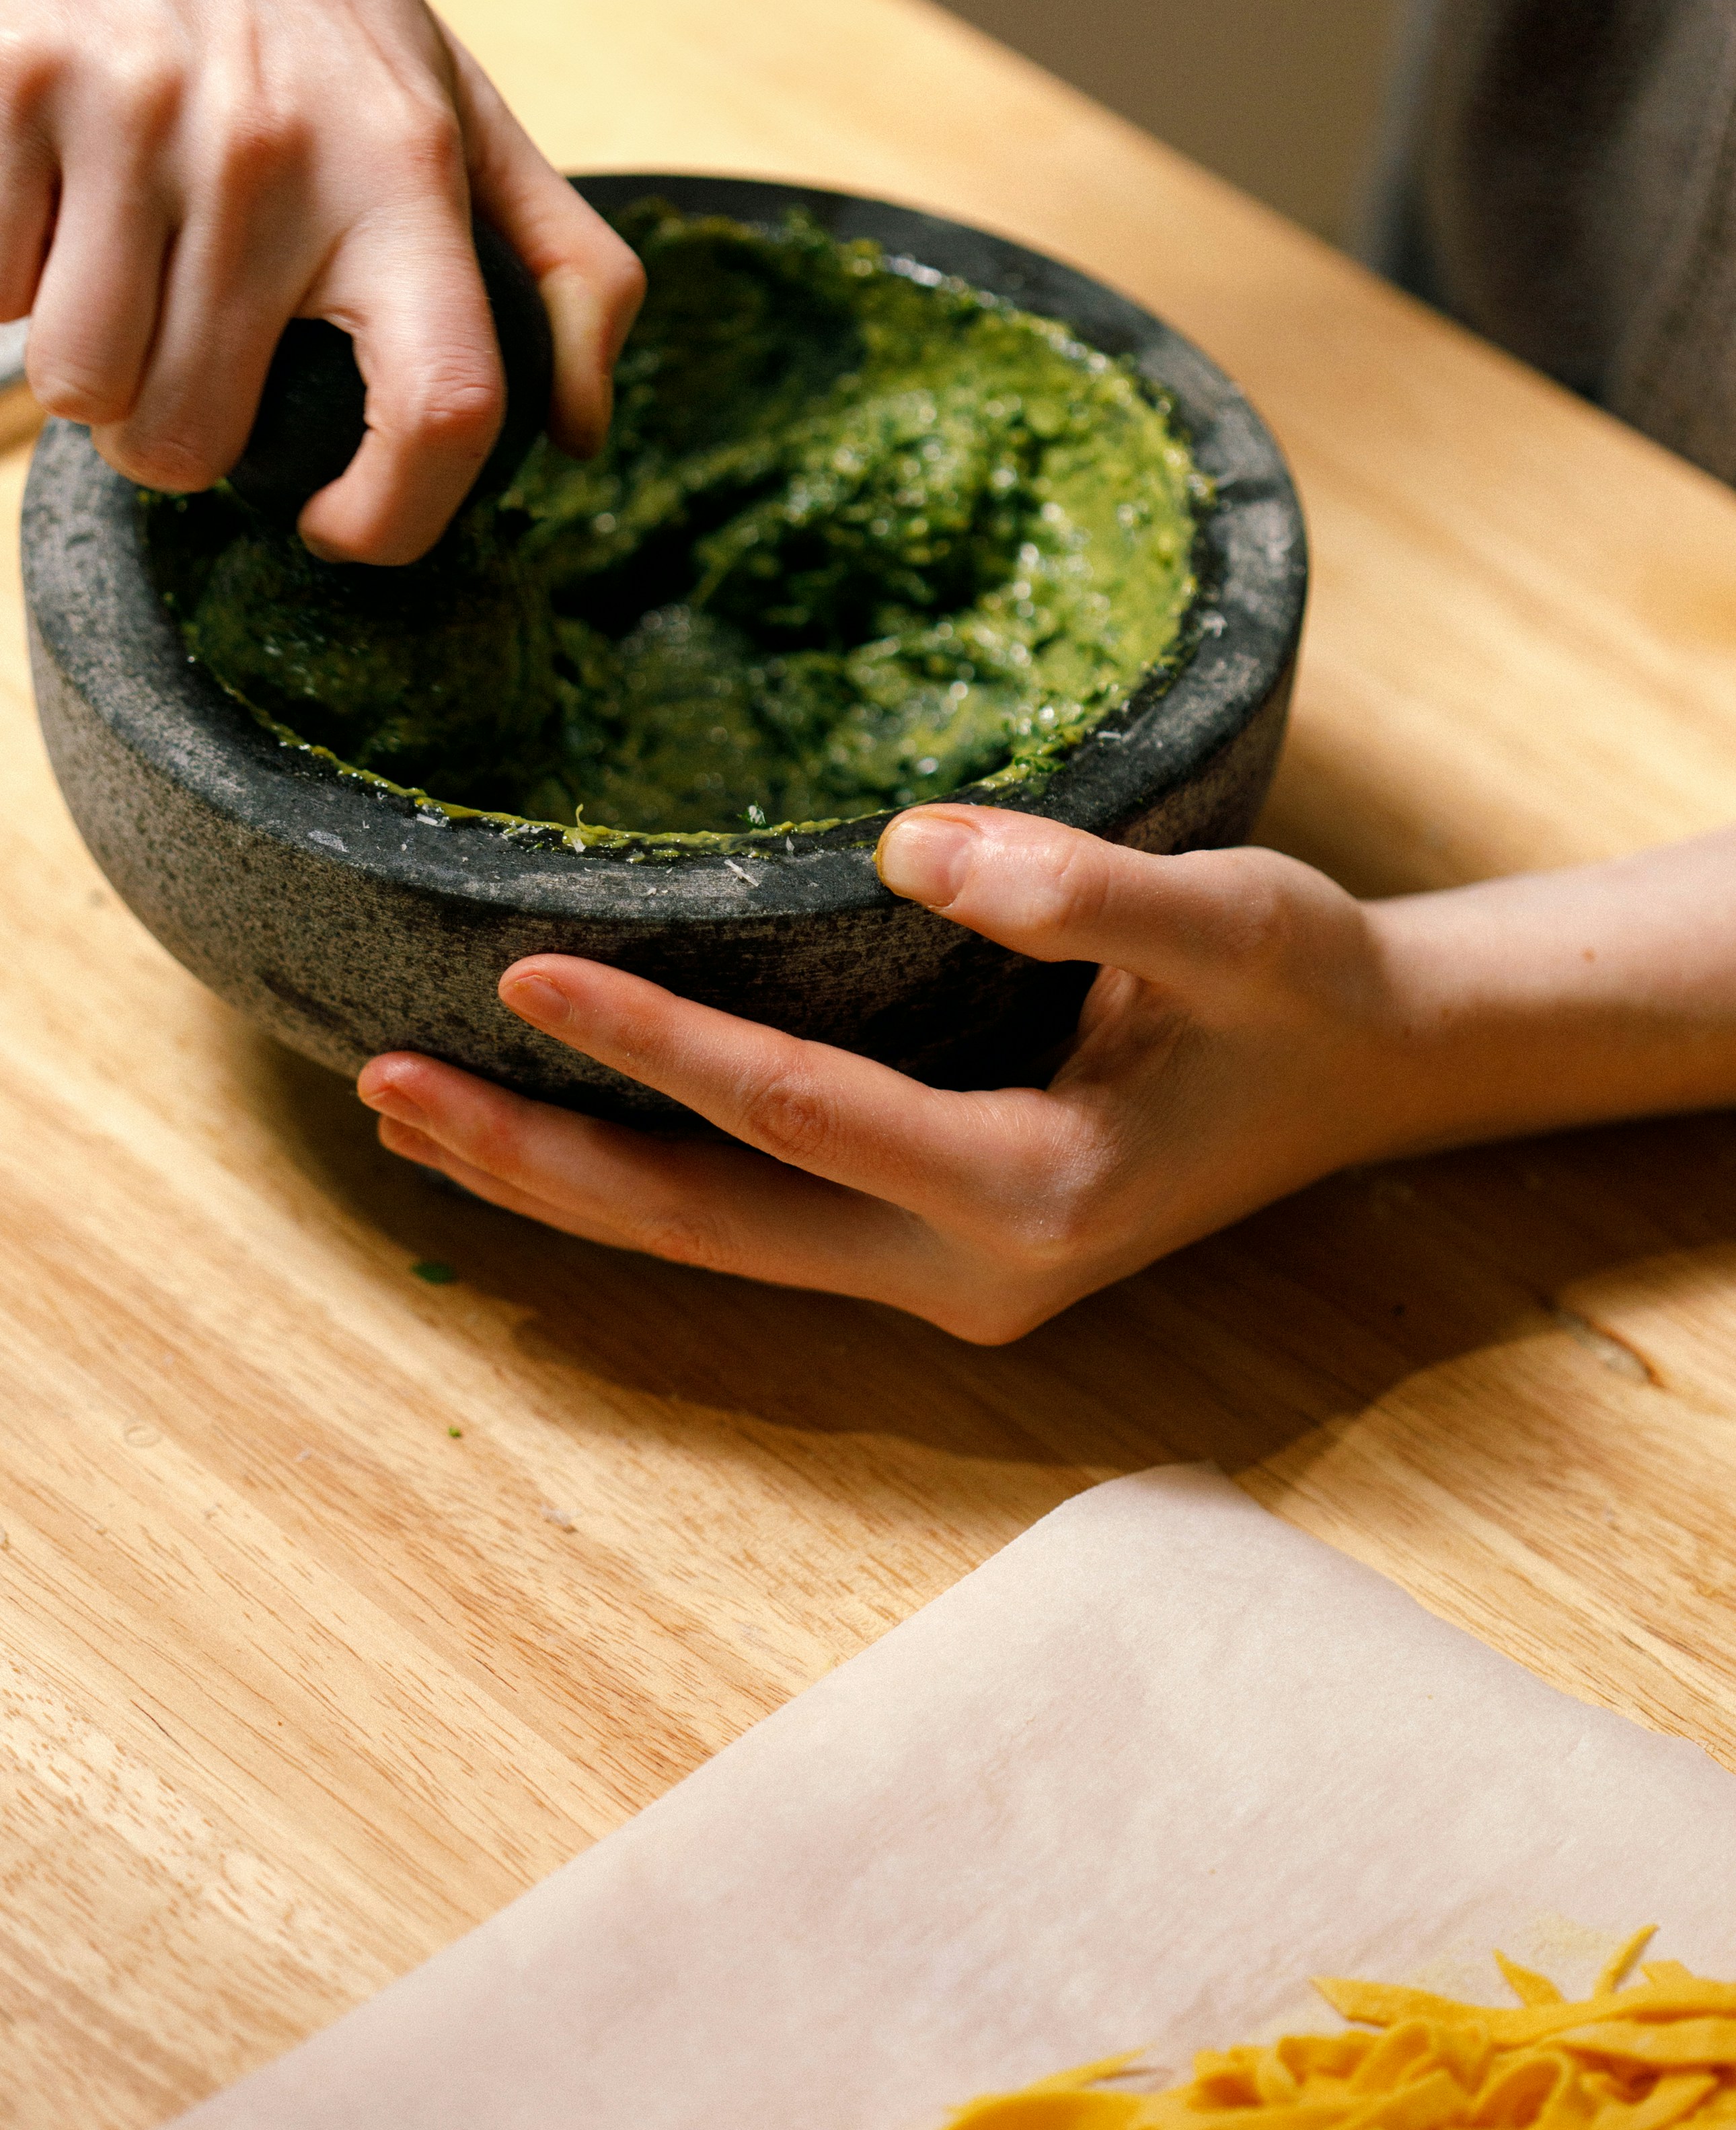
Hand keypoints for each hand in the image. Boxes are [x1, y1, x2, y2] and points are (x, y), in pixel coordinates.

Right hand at [1, 0, 642, 561]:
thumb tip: (582, 435)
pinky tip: (50, 215)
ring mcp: (129, 113)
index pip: (442, 408)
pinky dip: (10, 278)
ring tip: (114, 289)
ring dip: (87, 372)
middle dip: (174, 442)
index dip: (392, 518)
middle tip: (184, 372)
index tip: (340, 526)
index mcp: (404, 169)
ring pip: (79, 386)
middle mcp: (272, 151)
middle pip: (190, 436)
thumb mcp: (463, 104)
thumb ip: (558, 267)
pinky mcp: (8, 81)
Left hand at [357, 809, 1402, 1340]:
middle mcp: (971, 1273)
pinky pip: (751, 1231)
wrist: (1365, 1078)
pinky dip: (637, 1190)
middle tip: (381, 1089)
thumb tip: (910, 844)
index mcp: (1036, 1192)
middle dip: (543, 1164)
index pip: (796, 1114)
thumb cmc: (1303, 987)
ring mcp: (944, 1285)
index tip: (517, 969)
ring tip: (409, 1123)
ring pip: (713, 1249)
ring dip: (562, 1192)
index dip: (653, 1045)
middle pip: (709, 1227)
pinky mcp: (929, 1258)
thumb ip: (1085, 889)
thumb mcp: (1237, 919)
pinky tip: (544, 1142)